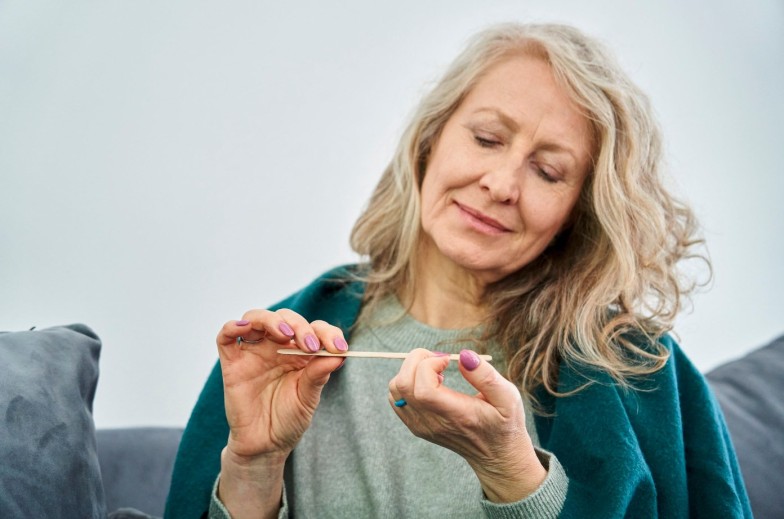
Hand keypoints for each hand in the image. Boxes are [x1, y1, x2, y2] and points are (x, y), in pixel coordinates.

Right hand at [215, 309, 346, 518]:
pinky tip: (244, 327)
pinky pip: (226, 338)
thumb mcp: (308, 397)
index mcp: (300, 351)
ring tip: (285, 335)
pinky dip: (232, 326)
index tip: (339, 347)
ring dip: (271, 320)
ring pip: (256, 318)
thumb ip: (319, 374)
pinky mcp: (233, 364)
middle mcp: (277, 346)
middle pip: (286, 318)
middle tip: (310, 346)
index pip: (314, 329)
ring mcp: (254, 352)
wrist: (264, 445)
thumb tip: (339, 355)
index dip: (327, 333)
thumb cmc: (288, 419)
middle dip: (301, 327)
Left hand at [388, 348, 546, 502]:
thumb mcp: (508, 397)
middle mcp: (433, 423)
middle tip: (439, 359)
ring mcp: (421, 426)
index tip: (447, 360)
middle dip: (416, 360)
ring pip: (395, 389)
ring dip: (410, 370)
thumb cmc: (505, 423)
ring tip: (435, 371)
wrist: (496, 456)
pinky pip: (397, 398)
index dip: (429, 365)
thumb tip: (463, 355)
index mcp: (457, 415)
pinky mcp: (416, 426)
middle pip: (402, 385)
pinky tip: (430, 382)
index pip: (422, 389)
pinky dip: (407, 382)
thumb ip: (486, 376)